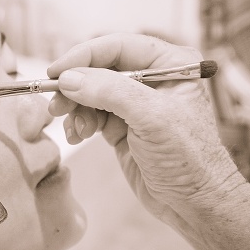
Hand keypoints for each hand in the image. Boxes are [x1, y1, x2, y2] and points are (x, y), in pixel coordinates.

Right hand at [46, 33, 244, 225]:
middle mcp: (151, 78)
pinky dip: (79, 124)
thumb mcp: (152, 118)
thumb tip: (68, 79)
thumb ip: (109, 92)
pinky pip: (90, 115)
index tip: (55, 72)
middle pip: (99, 69)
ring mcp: (135, 103)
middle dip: (75, 87)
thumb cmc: (188, 158)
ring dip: (75, 109)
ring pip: (90, 93)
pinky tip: (78, 137)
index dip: (83, 56)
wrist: (194, 203)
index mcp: (170, 63)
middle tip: (56, 106)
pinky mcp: (122, 126)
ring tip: (75, 131)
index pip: (118, 46)